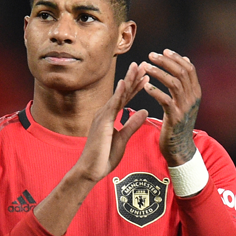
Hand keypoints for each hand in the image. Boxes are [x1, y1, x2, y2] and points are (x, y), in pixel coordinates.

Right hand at [77, 62, 149, 181]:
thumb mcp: (123, 139)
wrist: (90, 170)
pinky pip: (112, 105)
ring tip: (138, 67)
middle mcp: (104, 113)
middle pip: (122, 92)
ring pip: (118, 95)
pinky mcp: (102, 122)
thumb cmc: (103, 157)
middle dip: (133, 78)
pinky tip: (125, 83)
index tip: (145, 76)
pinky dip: (119, 93)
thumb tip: (143, 111)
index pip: (125, 98)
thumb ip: (132, 124)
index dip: (135, 87)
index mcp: (109, 116)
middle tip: (143, 65)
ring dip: (128, 80)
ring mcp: (102, 116)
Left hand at [144, 49, 201, 166]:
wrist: (180, 148)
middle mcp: (193, 98)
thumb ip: (185, 82)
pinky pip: (165, 100)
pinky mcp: (175, 118)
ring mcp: (185, 108)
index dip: (176, 58)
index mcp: (195, 92)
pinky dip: (155, 91)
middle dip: (165, 62)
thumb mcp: (185, 101)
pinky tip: (145, 86)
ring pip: (173, 83)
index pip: (189, 68)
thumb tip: (185, 59)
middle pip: (181, 72)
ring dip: (158, 73)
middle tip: (151, 55)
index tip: (163, 51)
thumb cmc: (178, 123)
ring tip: (145, 67)